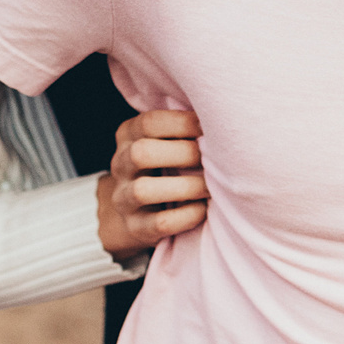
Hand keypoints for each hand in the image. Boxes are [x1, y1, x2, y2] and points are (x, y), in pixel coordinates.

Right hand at [96, 109, 208, 258]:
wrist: (139, 207)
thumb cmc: (166, 162)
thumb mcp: (165, 139)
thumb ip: (183, 127)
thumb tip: (222, 116)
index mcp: (129, 135)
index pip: (149, 122)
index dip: (183, 123)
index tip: (210, 128)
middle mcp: (121, 164)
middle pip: (141, 153)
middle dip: (183, 154)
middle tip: (212, 159)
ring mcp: (124, 198)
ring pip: (143, 190)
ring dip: (185, 187)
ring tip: (210, 188)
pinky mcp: (136, 227)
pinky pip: (159, 223)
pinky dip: (186, 215)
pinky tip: (204, 209)